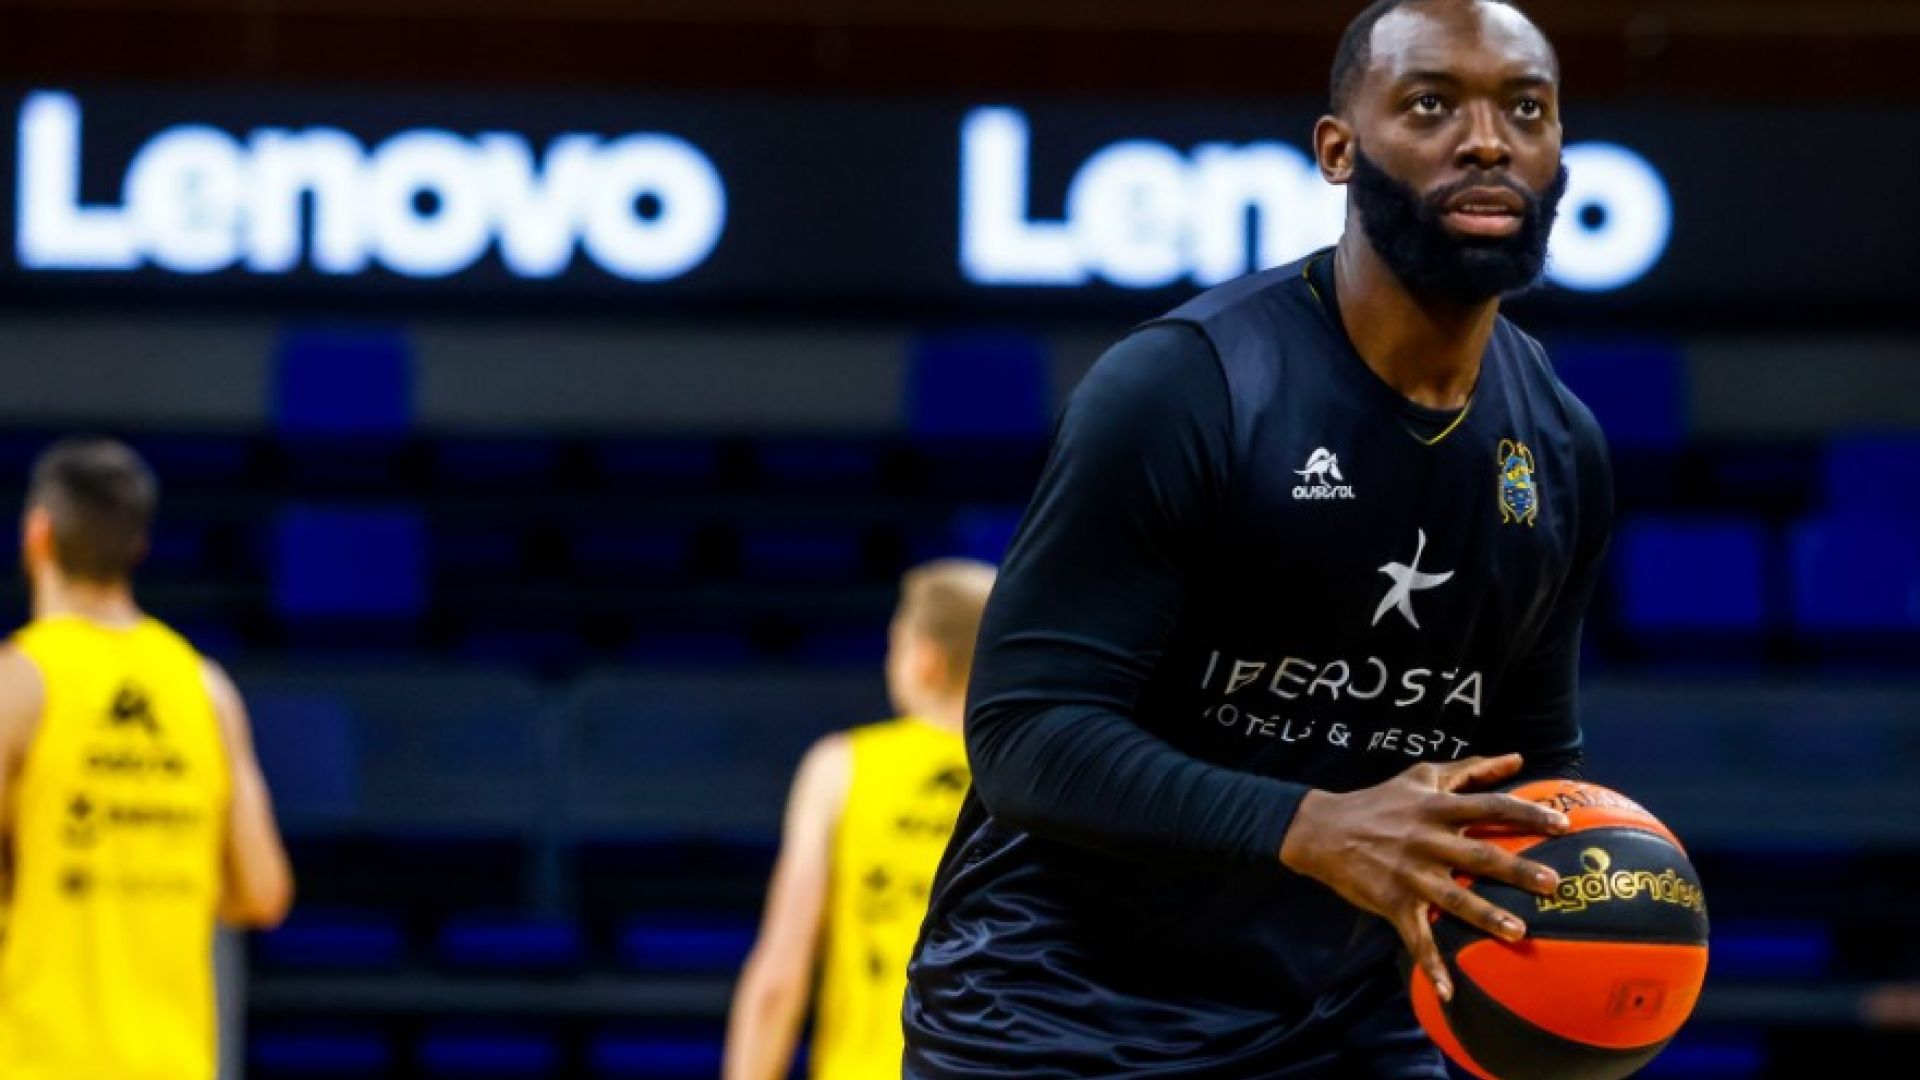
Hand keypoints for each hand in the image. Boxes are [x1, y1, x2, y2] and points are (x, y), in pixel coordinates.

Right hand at [1278, 754, 1567, 1001]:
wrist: (1323, 829)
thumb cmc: (1379, 801)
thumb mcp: (1421, 776)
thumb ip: (1471, 769)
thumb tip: (1517, 759)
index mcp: (1436, 808)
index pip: (1489, 807)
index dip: (1526, 814)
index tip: (1561, 825)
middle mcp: (1426, 840)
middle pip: (1479, 856)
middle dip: (1517, 870)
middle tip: (1553, 882)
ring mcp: (1409, 874)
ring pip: (1453, 898)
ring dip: (1486, 916)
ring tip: (1519, 932)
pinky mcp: (1392, 902)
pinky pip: (1415, 938)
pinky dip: (1431, 965)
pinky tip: (1449, 991)